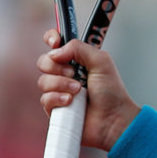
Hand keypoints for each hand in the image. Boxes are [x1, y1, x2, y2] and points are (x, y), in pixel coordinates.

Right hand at [36, 30, 140, 150]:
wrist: (113, 118)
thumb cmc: (111, 92)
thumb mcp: (101, 61)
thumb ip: (80, 48)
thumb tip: (56, 51)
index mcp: (76, 60)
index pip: (55, 43)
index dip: (51, 38)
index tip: (55, 42)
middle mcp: (65, 74)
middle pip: (44, 61)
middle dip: (57, 66)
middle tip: (74, 73)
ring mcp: (58, 91)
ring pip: (43, 81)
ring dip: (62, 84)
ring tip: (79, 91)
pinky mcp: (54, 108)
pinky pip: (45, 99)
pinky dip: (58, 98)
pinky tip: (71, 102)